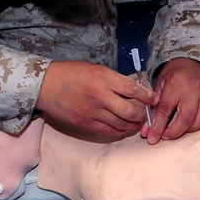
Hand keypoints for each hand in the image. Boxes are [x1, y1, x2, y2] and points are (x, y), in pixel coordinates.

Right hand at [36, 60, 154, 139]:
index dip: (147, 95)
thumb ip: (114, 79)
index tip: (153, 98)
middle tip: (146, 112)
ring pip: (121, 123)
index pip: (132, 88)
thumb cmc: (71, 73)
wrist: (45, 86)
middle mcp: (99, 96)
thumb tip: (133, 89)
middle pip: (129, 110)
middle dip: (142, 113)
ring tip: (138, 121)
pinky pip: (108, 131)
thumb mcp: (96, 68)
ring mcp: (92, 112)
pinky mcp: (85, 124)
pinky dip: (120, 130)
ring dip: (133, 124)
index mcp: (103, 78)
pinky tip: (124, 127)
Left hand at [140, 57, 199, 144]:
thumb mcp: (160, 85)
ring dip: (191, 129)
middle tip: (167, 136)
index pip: (165, 109)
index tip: (152, 138)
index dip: (158, 127)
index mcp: (175, 82)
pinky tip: (199, 120)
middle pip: (186, 117)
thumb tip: (147, 131)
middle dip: (175, 132)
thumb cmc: (175, 74)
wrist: (192, 59)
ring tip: (181, 129)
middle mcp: (194, 86)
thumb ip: (154, 108)